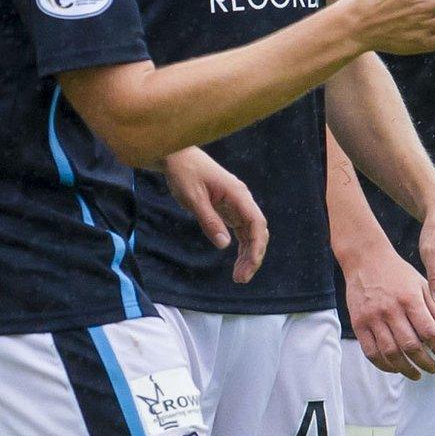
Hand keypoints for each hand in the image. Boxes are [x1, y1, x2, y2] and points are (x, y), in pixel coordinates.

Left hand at [164, 148, 269, 283]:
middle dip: (253, 256)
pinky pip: (241, 231)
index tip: (250, 266)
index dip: (257, 246)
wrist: (177, 156)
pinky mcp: (228, 209)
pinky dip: (241, 247)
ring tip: (239, 277)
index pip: (257, 223)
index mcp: (237, 194)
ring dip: (248, 255)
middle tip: (241, 278)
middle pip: (257, 231)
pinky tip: (237, 263)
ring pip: (250, 233)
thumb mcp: (193, 198)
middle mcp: (242, 200)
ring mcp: (236, 204)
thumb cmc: (184, 173)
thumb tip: (224, 244)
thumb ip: (209, 220)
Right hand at [342, 244, 434, 379]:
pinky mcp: (358, 324)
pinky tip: (395, 368)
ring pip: (391, 353)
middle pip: (411, 346)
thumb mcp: (422, 284)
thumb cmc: (398, 273)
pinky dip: (384, 365)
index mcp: (410, 298)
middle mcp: (391, 309)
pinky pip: (371, 352)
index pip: (429, 332)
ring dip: (406, 368)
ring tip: (417, 374)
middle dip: (426, 362)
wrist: (366, 260)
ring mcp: (373, 318)